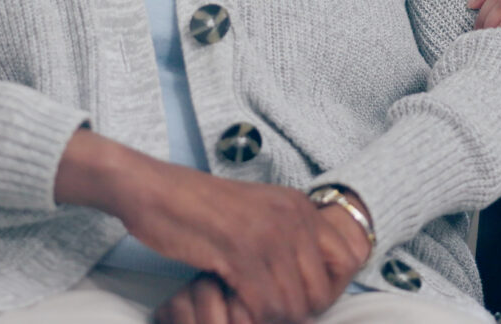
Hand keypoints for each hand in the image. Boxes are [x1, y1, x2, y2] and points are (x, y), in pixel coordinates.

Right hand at [154, 204, 370, 323]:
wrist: (153, 190)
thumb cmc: (199, 209)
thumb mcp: (257, 214)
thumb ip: (287, 240)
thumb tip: (313, 287)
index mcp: (300, 206)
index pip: (346, 261)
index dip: (324, 290)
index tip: (296, 297)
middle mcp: (293, 216)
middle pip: (319, 292)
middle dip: (294, 311)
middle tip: (261, 305)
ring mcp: (269, 233)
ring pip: (292, 305)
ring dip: (267, 316)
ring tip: (242, 303)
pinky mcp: (241, 250)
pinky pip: (264, 304)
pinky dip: (248, 314)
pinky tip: (228, 300)